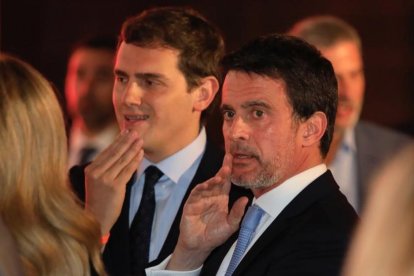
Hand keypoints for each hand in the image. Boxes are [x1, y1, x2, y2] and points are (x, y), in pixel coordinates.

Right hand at [84, 130, 143, 234]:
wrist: (96, 218)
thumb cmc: (99, 200)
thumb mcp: (96, 182)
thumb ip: (104, 168)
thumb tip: (118, 153)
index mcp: (90, 169)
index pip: (107, 152)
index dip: (118, 141)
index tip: (126, 132)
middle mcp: (96, 172)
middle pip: (115, 153)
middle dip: (126, 141)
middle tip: (136, 131)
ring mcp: (105, 179)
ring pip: (122, 160)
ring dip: (132, 148)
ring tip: (140, 140)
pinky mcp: (115, 186)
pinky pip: (128, 170)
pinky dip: (135, 161)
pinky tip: (141, 153)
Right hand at [167, 154, 248, 269]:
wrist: (199, 245)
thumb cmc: (215, 235)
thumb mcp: (230, 226)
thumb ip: (237, 213)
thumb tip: (246, 199)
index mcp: (222, 198)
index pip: (227, 182)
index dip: (230, 170)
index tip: (234, 159)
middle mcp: (212, 196)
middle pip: (218, 179)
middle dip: (223, 169)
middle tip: (229, 158)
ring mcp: (201, 199)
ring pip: (208, 184)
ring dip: (214, 179)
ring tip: (222, 175)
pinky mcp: (191, 204)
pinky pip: (196, 193)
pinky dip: (201, 188)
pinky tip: (206, 185)